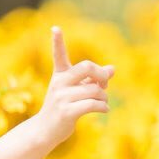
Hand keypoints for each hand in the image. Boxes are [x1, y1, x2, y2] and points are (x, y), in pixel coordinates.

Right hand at [35, 26, 111, 144]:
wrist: (45, 131)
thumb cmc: (63, 107)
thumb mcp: (76, 91)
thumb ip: (94, 79)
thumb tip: (113, 68)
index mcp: (60, 75)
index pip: (59, 55)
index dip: (57, 42)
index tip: (55, 28)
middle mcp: (59, 83)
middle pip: (86, 67)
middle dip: (101, 74)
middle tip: (104, 83)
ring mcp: (62, 98)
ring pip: (94, 90)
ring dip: (104, 97)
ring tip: (103, 102)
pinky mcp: (67, 112)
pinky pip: (93, 104)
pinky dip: (103, 107)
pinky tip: (104, 109)